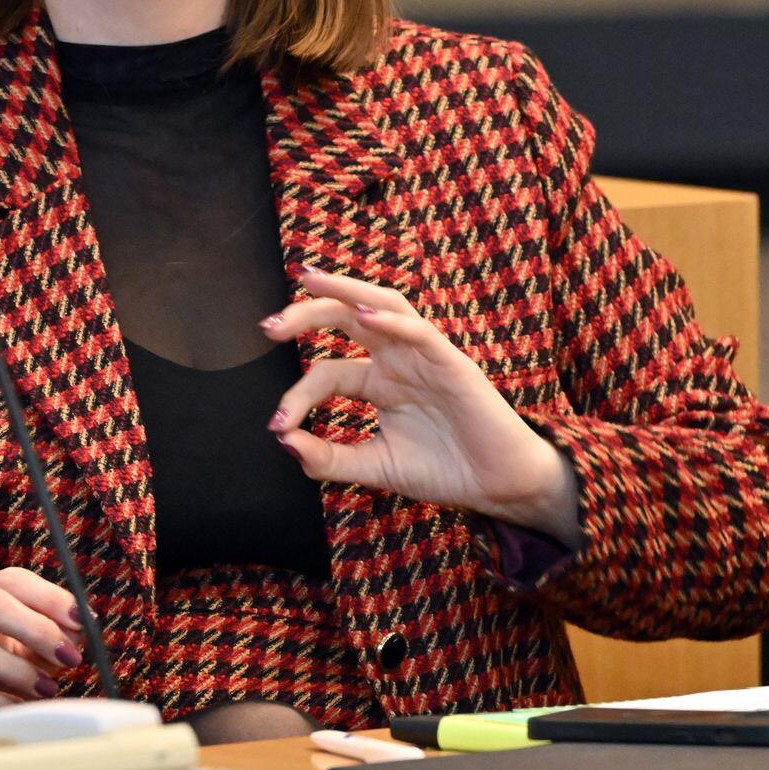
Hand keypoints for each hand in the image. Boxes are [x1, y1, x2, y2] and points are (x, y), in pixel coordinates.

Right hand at [0, 567, 86, 743]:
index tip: (83, 620)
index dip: (49, 597)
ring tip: (48, 689)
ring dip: (19, 670)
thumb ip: (48, 639)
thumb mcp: (19, 653)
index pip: (10, 580)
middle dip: (36, 629)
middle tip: (70, 657)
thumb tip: (81, 634)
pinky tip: (18, 710)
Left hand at [261, 267, 580, 545]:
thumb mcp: (375, 465)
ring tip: (309, 281)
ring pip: (382, 305)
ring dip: (345, 290)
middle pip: (346, 318)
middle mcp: (397, 359)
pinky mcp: (453, 362)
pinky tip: (365, 317)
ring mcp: (424, 356)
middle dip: (306, 314)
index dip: (297, 395)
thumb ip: (329, 456)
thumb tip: (281, 440)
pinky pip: (420, 331)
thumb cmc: (443, 471)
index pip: (326, 372)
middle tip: (268, 326)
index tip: (276, 425)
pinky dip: (393, 320)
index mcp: (377, 381)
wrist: (500, 488)